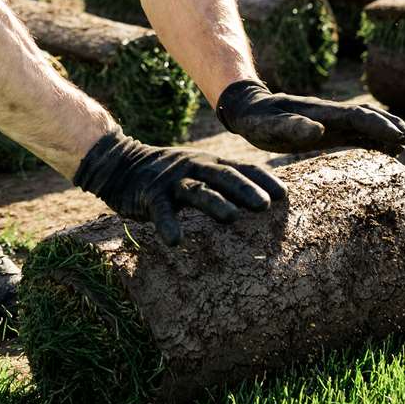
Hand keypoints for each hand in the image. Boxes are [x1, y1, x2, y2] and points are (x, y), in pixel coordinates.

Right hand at [73, 131, 285, 245]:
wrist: (120, 165)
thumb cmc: (168, 176)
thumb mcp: (198, 174)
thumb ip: (223, 185)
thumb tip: (259, 203)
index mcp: (209, 162)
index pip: (242, 168)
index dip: (262, 180)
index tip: (284, 196)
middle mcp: (194, 166)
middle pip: (223, 176)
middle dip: (245, 190)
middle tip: (265, 206)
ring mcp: (171, 180)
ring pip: (196, 190)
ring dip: (213, 203)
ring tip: (230, 218)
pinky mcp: (149, 194)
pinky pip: (160, 211)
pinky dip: (168, 225)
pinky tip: (175, 241)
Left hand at [216, 80, 404, 154]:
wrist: (250, 110)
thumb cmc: (257, 120)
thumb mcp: (268, 126)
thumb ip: (291, 128)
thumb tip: (317, 130)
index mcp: (321, 113)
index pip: (357, 116)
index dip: (380, 125)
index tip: (400, 135)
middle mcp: (330, 115)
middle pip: (368, 117)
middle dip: (391, 126)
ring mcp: (330, 122)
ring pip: (366, 123)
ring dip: (388, 131)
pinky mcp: (327, 131)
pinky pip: (356, 134)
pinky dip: (375, 140)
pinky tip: (388, 150)